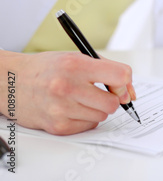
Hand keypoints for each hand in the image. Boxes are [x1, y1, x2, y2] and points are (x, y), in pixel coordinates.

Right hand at [0, 51, 136, 134]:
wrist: (11, 82)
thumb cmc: (48, 68)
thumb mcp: (77, 57)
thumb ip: (108, 70)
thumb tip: (130, 93)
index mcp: (76, 65)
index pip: (120, 77)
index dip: (125, 83)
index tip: (121, 86)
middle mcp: (67, 87)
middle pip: (113, 103)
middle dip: (111, 98)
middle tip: (98, 92)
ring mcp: (61, 109)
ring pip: (102, 116)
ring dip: (97, 108)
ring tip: (80, 98)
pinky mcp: (57, 126)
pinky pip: (89, 126)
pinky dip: (85, 118)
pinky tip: (71, 108)